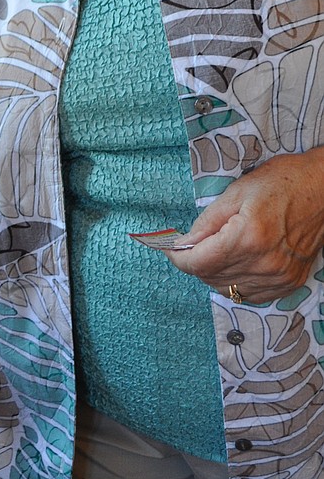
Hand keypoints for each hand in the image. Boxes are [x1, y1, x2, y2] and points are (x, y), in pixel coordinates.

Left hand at [167, 150, 323, 302]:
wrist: (323, 189)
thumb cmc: (282, 183)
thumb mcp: (237, 192)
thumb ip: (207, 222)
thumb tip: (184, 243)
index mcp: (248, 237)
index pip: (198, 262)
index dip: (178, 257)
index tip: (169, 249)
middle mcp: (264, 263)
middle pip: (210, 277)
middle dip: (194, 263)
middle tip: (192, 245)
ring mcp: (279, 277)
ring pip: (228, 289)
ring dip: (212, 274)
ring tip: (214, 252)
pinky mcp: (289, 283)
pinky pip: (250, 295)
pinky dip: (235, 283)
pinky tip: (235, 264)